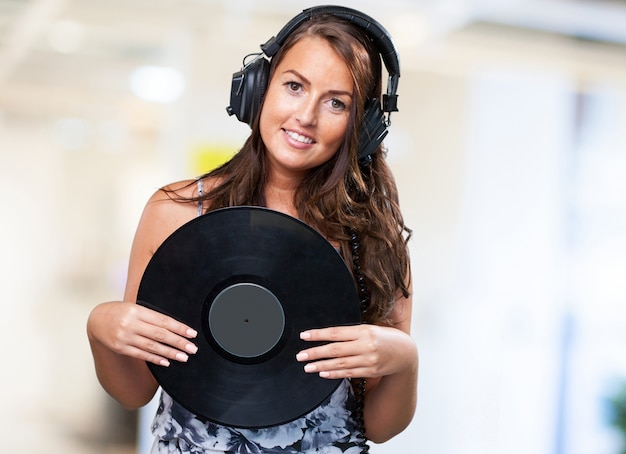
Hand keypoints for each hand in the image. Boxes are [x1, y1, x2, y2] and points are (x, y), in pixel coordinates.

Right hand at [87, 301, 197, 366]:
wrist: (96, 320)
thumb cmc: (120, 312)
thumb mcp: (135, 307)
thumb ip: (152, 316)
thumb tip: (175, 327)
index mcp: (137, 311)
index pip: (163, 321)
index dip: (179, 328)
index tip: (192, 334)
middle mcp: (131, 324)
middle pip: (160, 334)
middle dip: (178, 342)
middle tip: (192, 348)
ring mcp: (125, 337)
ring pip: (152, 346)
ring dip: (170, 353)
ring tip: (183, 357)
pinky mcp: (121, 348)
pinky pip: (141, 354)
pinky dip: (155, 358)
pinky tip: (166, 361)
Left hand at [295, 324, 413, 379]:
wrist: (405, 352)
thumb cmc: (385, 337)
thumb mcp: (370, 328)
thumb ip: (351, 333)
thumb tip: (327, 336)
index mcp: (364, 331)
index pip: (336, 332)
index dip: (319, 334)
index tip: (304, 336)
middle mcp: (366, 345)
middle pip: (335, 349)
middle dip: (315, 352)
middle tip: (300, 356)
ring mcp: (368, 360)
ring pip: (340, 363)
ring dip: (321, 365)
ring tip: (307, 366)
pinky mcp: (370, 371)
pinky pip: (349, 373)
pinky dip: (334, 374)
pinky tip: (323, 373)